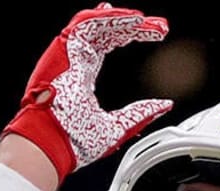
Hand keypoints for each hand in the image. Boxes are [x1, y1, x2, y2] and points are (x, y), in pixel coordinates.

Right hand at [2, 4, 173, 181]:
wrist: (55, 143)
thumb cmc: (75, 141)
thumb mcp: (119, 126)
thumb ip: (141, 113)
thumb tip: (164, 106)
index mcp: (83, 77)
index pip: (107, 45)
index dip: (129, 36)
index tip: (154, 35)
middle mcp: (75, 61)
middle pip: (106, 32)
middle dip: (133, 26)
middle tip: (159, 25)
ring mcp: (68, 53)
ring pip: (98, 23)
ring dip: (124, 19)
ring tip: (148, 21)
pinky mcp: (63, 48)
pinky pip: (88, 22)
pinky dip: (110, 17)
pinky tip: (132, 18)